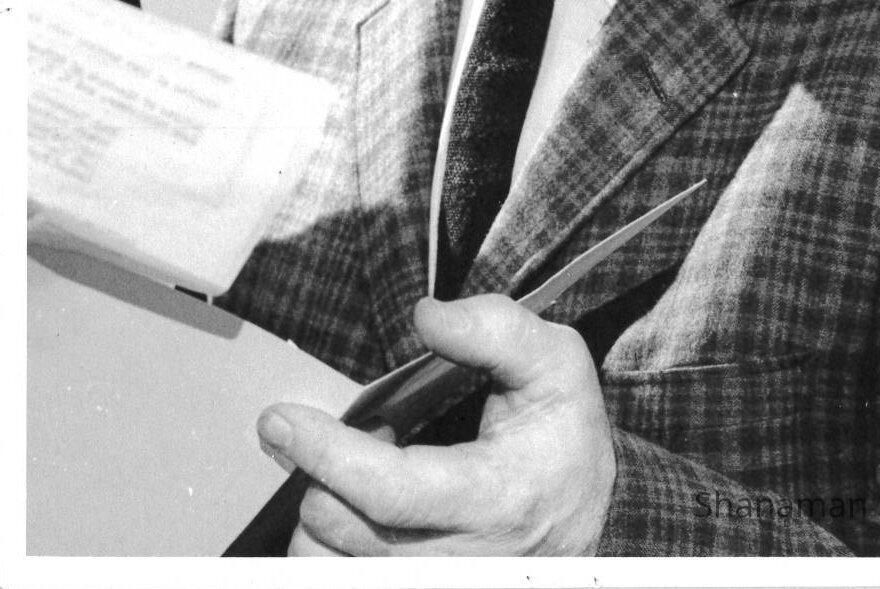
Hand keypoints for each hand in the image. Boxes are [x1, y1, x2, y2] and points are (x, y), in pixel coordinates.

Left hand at [255, 294, 615, 555]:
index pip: (388, 490)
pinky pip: (340, 582)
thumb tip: (426, 317)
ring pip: (329, 566)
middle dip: (324, 471)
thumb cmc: (565, 433)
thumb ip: (493, 328)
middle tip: (358, 434)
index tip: (280, 418)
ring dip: (321, 511)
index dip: (326, 453)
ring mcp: (440, 587)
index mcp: (496, 497)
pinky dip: (329, 544)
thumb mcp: (553, 361)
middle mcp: (464, 560)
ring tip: (358, 475)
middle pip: (342, 530)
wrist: (599, 514)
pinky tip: (357, 510)